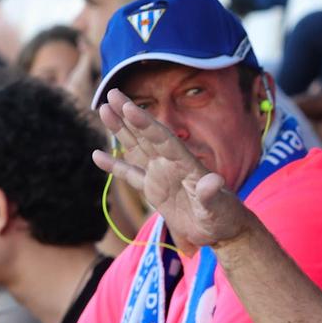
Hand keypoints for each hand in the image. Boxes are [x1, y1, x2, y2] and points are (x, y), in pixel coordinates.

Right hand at [94, 91, 259, 251]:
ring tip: (104, 109)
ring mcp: (160, 175)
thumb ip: (211, 194)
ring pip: (136, 147)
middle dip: (129, 114)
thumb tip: (214, 181)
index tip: (129, 106)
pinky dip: (115, 165)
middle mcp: (171, 163)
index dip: (146, 123)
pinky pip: (130, 174)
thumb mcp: (218, 208)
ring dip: (120, 129)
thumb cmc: (223, 217)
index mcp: (186, 163)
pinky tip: (98, 155)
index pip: (163, 139)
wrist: (220, 230)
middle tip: (112, 92)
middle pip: (146, 135)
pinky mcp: (153, 190)